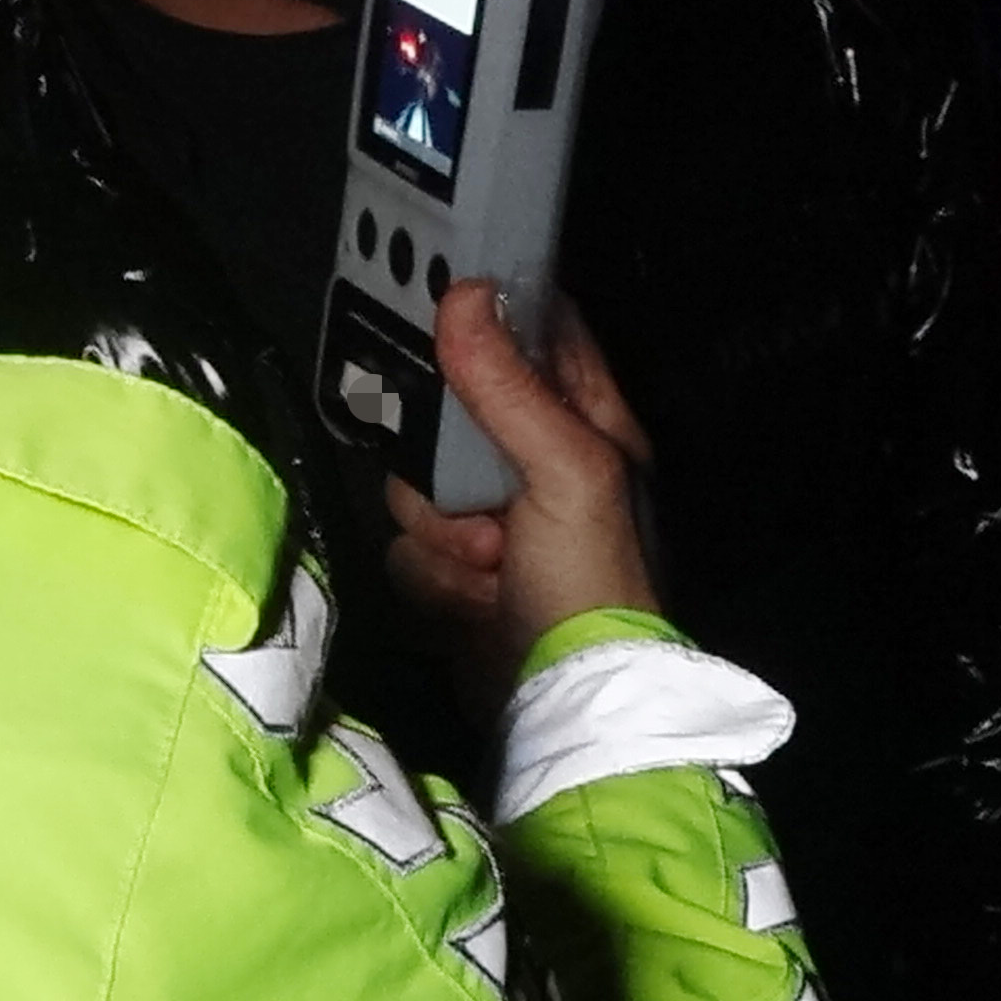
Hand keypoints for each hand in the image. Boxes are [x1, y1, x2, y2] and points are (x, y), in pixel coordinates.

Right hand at [381, 283, 658, 678]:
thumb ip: (509, 386)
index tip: (437, 303)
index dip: (490, 314)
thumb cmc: (593, 580)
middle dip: (444, 464)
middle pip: (446, 416)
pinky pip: (407, 550)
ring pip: (414, 487)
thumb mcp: (566, 471)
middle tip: (475, 499)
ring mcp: (493, 526)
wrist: (568, 707)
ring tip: (492, 570)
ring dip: (443, 536)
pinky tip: (477, 606)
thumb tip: (463, 293)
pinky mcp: (457, 579)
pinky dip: (435, 583)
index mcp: (588, 426)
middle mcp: (538, 468)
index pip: (537, 336)